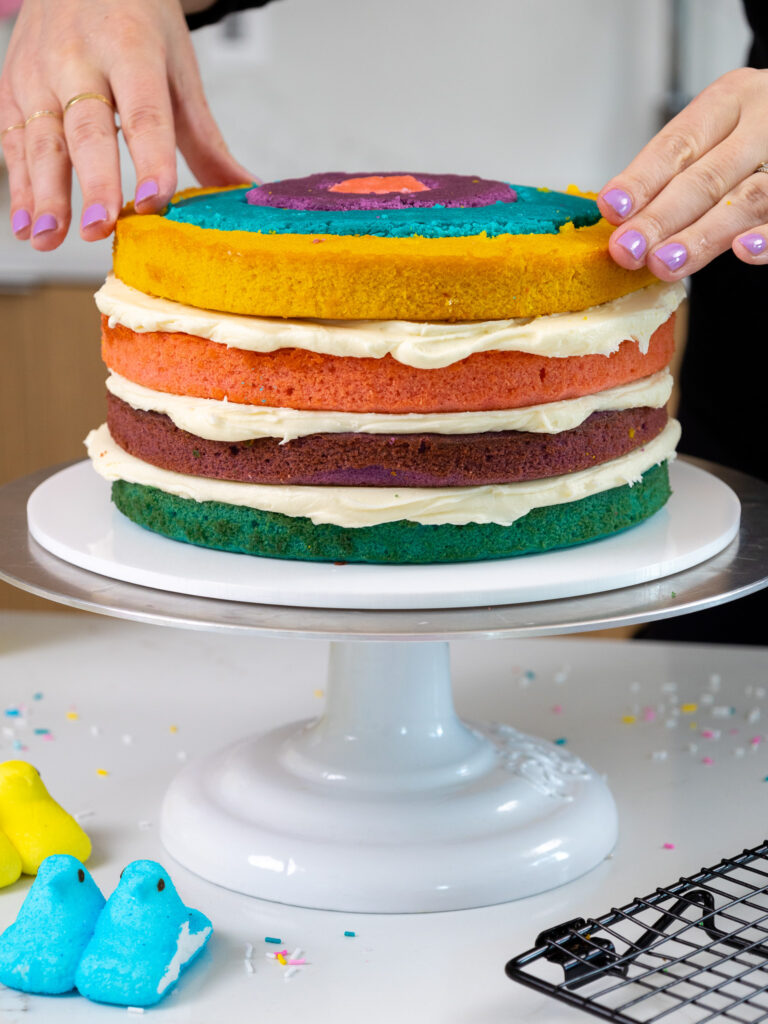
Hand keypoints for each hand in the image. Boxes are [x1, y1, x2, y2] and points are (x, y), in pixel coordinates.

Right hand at [0, 0, 252, 250]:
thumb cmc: (136, 25)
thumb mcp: (178, 71)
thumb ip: (205, 140)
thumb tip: (244, 191)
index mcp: (131, 50)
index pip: (145, 111)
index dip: (151, 158)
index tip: (155, 201)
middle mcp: (79, 58)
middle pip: (88, 129)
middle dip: (93, 183)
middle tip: (99, 229)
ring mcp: (39, 72)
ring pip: (41, 139)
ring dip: (45, 194)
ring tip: (48, 239)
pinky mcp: (13, 86)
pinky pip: (12, 140)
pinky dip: (20, 186)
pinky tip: (26, 224)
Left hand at [597, 67, 767, 278]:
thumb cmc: (752, 139)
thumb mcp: (717, 134)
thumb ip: (676, 171)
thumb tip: (621, 217)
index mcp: (732, 99)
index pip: (679, 142)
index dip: (643, 178)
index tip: (612, 208)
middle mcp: (765, 121)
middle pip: (707, 175)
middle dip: (661, 217)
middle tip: (628, 250)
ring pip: (748, 199)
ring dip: (702, 236)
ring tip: (664, 263)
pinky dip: (767, 239)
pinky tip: (743, 251)